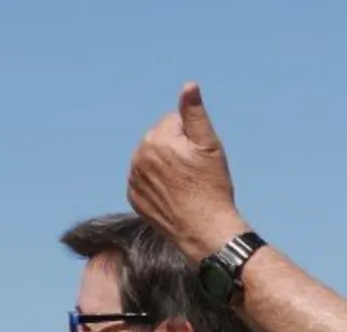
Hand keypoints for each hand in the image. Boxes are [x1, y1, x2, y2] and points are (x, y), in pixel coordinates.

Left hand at [128, 82, 244, 264]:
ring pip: (152, 160)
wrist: (205, 231)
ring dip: (166, 167)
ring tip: (184, 186)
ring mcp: (134, 179)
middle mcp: (139, 156)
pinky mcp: (134, 198)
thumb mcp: (209, 146)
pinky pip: (145, 181)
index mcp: (157, 139)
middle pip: (161, 140)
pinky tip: (173, 196)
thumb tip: (189, 86)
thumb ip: (194, 114)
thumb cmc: (212, 188)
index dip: (192, 138)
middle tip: (194, 173)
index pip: (174, 122)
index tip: (200, 158)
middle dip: (176, 150)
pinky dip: (157, 185)